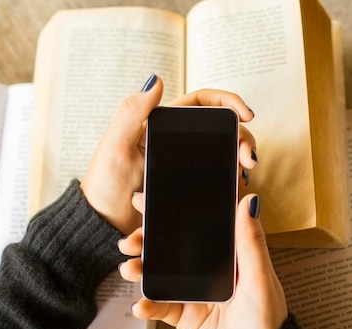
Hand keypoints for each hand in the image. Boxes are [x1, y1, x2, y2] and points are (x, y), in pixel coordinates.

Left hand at [80, 75, 256, 234]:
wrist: (103, 226)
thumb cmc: (103, 186)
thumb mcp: (115, 147)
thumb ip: (132, 113)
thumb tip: (157, 79)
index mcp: (161, 126)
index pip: (202, 103)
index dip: (228, 103)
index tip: (247, 115)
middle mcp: (176, 143)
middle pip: (221, 129)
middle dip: (241, 137)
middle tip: (248, 158)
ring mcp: (185, 167)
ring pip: (223, 154)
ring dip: (239, 160)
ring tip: (244, 173)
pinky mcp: (189, 190)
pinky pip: (217, 181)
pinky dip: (231, 181)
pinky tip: (236, 188)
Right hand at [118, 193, 287, 328]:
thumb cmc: (266, 324)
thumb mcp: (259, 280)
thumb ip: (251, 242)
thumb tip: (249, 200)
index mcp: (229, 256)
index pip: (200, 225)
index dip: (176, 210)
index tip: (151, 199)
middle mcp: (209, 270)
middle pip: (173, 247)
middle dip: (148, 239)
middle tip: (131, 238)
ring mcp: (194, 293)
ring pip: (160, 273)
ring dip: (141, 269)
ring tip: (129, 269)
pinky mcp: (184, 317)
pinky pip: (160, 305)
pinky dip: (147, 304)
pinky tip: (140, 305)